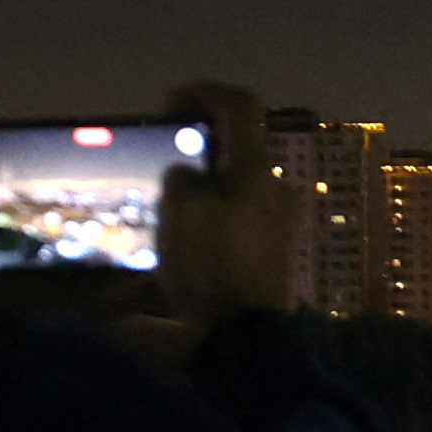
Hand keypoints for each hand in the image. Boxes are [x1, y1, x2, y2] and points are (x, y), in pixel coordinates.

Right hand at [148, 80, 291, 328]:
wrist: (242, 339)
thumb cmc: (212, 265)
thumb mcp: (184, 207)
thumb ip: (184, 176)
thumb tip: (189, 176)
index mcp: (256, 169)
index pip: (239, 105)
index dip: (202, 92)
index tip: (168, 105)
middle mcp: (272, 189)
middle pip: (236, 146)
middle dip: (197, 142)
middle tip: (159, 155)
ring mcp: (272, 223)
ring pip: (231, 182)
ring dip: (197, 181)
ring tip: (159, 203)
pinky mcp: (263, 254)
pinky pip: (230, 216)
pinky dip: (203, 213)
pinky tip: (175, 238)